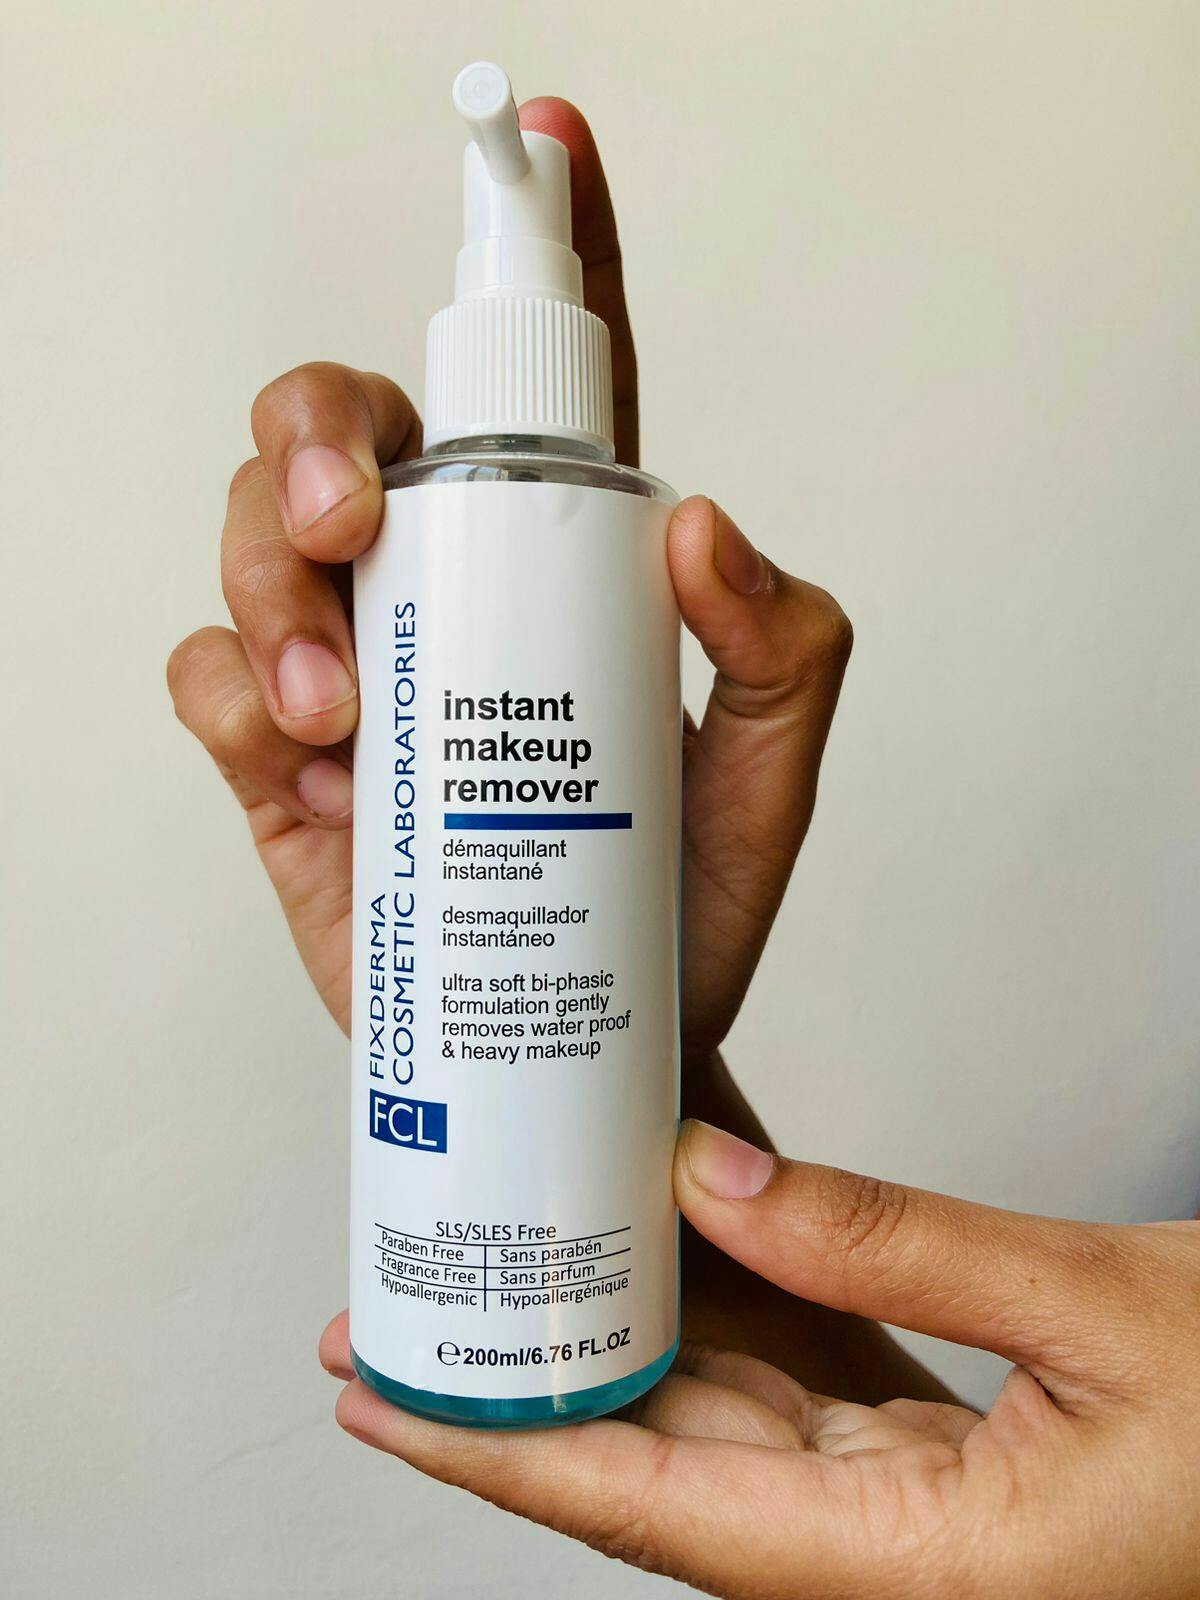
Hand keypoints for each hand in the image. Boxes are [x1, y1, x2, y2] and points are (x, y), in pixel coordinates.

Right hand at [165, 96, 847, 1057]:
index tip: (540, 145)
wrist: (596, 1048)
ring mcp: (357, 667)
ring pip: (253, 535)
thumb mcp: (774, 773)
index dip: (543, 254)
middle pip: (337, 425)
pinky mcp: (284, 763)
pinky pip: (214, 674)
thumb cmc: (683, 907)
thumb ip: (785, 645)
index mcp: (566, 558)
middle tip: (353, 516)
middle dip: (315, 434)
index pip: (548, 384)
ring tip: (340, 705)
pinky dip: (242, 693)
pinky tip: (311, 759)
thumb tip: (698, 519)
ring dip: (272, 582)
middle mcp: (450, 585)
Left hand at [321, 1122, 1199, 1599]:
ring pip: (730, 1421)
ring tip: (535, 1255)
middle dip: (535, 1383)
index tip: (384, 1403)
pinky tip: (687, 1242)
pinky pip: (806, 1393)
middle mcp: (896, 1568)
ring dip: (631, 1337)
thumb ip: (896, 1244)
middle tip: (431, 1300)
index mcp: (924, 1577)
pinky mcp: (947, 1466)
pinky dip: (739, 1313)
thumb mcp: (1100, 1309)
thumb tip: (720, 1179)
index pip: (653, 1511)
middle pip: (667, 1463)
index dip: (501, 1457)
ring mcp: (917, 1520)